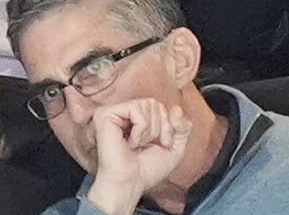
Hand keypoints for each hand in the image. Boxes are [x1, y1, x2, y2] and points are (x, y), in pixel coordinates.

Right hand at [84, 98, 192, 214]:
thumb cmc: (147, 170)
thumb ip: (183, 127)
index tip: (164, 144)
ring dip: (150, 129)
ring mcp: (113, 112)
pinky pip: (136, 108)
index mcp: (137, 119)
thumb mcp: (174, 148)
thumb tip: (176, 108)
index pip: (161, 107)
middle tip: (149, 145)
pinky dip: (140, 128)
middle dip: (161, 127)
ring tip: (138, 145)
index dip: (169, 125)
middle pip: (155, 103)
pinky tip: (131, 143)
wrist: (129, 184)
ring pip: (148, 103)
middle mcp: (124, 113)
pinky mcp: (105, 114)